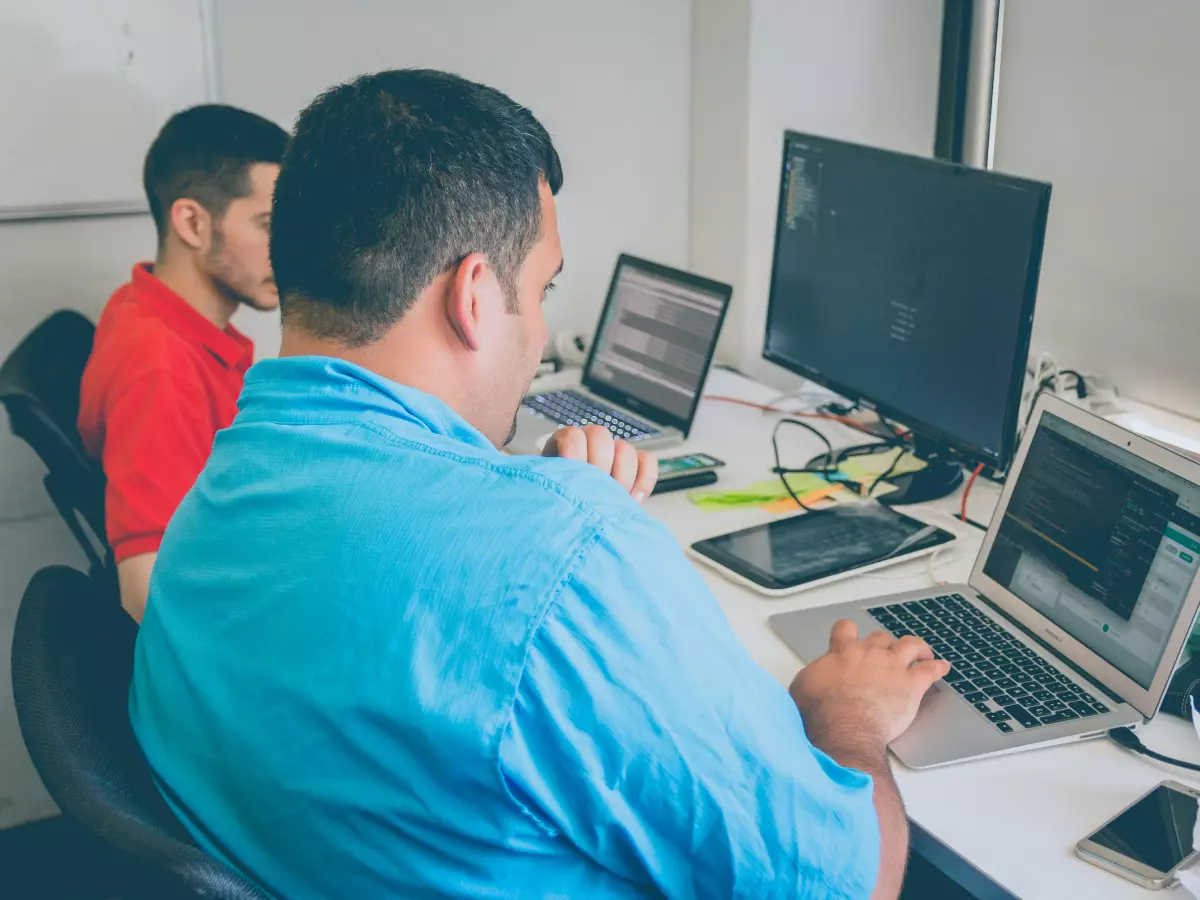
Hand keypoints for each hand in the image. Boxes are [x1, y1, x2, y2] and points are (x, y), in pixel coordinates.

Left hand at [542, 425, 657, 501]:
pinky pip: (647, 462)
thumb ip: (554, 486)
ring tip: (612, 500)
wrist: (575, 524)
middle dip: (598, 465)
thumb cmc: (558, 507)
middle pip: (600, 435)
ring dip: (620, 477)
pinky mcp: (635, 467)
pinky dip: (644, 480)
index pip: (572, 435)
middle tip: (594, 491)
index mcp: (563, 446)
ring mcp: (613, 454)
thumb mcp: (548, 495)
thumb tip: (562, 487)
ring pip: (624, 449)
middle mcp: (589, 445)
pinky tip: (632, 499)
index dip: (574, 455)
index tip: (573, 480)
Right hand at [789, 620, 949, 747]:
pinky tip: (941, 668)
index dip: (849, 632)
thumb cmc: (821, 712)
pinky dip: (937, 667)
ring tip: (921, 652)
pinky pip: (930, 670)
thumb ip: (812, 674)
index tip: (850, 638)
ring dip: (917, 647)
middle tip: (885, 654)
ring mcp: (893, 667)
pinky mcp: (912, 685)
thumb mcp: (802, 687)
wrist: (844, 729)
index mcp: (842, 651)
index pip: (846, 628)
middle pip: (881, 637)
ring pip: (910, 645)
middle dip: (884, 644)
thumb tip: (811, 676)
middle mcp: (870, 653)